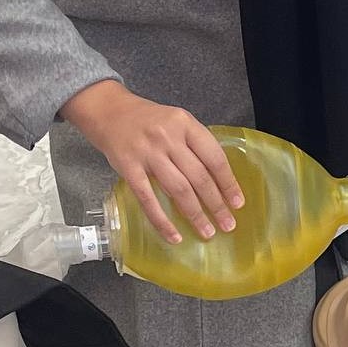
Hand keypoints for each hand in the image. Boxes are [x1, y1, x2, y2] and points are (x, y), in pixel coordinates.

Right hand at [61, 80, 243, 242]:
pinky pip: (148, 199)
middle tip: (227, 225)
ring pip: (178, 189)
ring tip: (207, 232)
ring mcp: (148, 153)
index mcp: (185, 124)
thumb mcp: (176, 121)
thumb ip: (194, 145)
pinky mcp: (129, 168)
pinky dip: (162, 221)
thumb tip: (218, 180)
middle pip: (199, 177)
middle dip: (216, 204)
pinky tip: (174, 235)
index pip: (214, 157)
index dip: (228, 183)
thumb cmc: (148, 120)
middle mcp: (169, 137)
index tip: (238, 203)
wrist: (109, 111)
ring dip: (195, 214)